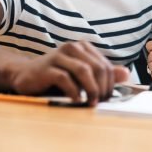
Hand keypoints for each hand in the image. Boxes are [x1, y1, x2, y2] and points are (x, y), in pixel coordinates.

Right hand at [10, 40, 128, 104]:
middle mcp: (72, 48)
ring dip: (91, 89)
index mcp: (83, 48)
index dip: (110, 84)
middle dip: (103, 88)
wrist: (25, 75)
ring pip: (84, 71)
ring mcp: (58, 56)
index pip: (106, 66)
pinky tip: (76, 101)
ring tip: (92, 103)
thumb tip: (126, 74)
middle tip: (100, 103)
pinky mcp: (47, 68)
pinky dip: (74, 91)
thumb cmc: (56, 77)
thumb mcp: (81, 75)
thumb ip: (102, 74)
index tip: (107, 99)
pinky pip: (65, 78)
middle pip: (98, 67)